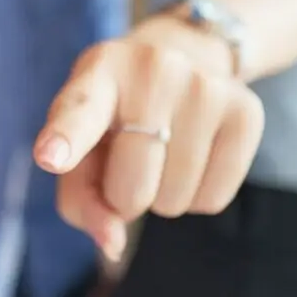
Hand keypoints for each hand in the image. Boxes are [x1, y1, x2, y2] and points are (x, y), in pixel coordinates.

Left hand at [34, 16, 263, 260]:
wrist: (185, 54)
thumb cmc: (117, 115)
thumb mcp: (83, 144)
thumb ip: (81, 199)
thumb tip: (112, 242)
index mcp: (98, 72)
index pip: (80, 111)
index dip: (66, 138)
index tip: (50, 158)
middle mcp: (152, 69)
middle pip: (132, 188)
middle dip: (126, 196)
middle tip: (131, 159)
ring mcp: (204, 86)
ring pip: (174, 201)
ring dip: (162, 196)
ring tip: (164, 150)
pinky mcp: (247, 111)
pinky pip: (213, 200)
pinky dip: (197, 197)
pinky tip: (194, 156)